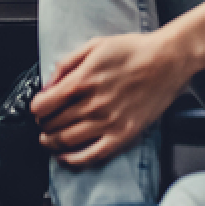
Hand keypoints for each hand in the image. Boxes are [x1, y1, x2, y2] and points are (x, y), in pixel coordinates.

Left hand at [29, 31, 197, 167]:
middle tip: (44, 122)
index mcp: (83, 80)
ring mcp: (108, 122)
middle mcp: (93, 104)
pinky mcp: (123, 134)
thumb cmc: (134, 51)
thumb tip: (47, 83)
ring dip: (52, 142)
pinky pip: (93, 155)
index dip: (36, 108)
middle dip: (43, 125)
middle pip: (53, 124)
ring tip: (49, 139)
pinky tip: (66, 157)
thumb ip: (67, 64)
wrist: (167, 60)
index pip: (44, 105)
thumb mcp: (94, 45)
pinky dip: (74, 160)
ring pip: (67, 141)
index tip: (38, 108)